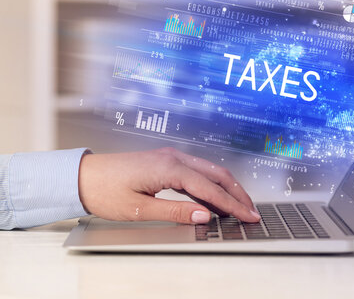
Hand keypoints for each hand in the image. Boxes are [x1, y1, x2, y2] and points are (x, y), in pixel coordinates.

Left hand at [78, 147, 260, 223]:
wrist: (83, 176)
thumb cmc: (105, 191)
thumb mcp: (139, 209)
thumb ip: (175, 211)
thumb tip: (204, 216)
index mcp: (169, 167)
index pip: (210, 188)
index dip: (232, 204)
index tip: (248, 216)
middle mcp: (174, 157)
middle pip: (217, 173)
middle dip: (237, 192)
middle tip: (252, 211)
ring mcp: (172, 157)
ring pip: (210, 170)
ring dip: (227, 187)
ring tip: (240, 206)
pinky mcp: (167, 161)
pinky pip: (197, 171)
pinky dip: (211, 185)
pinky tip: (215, 198)